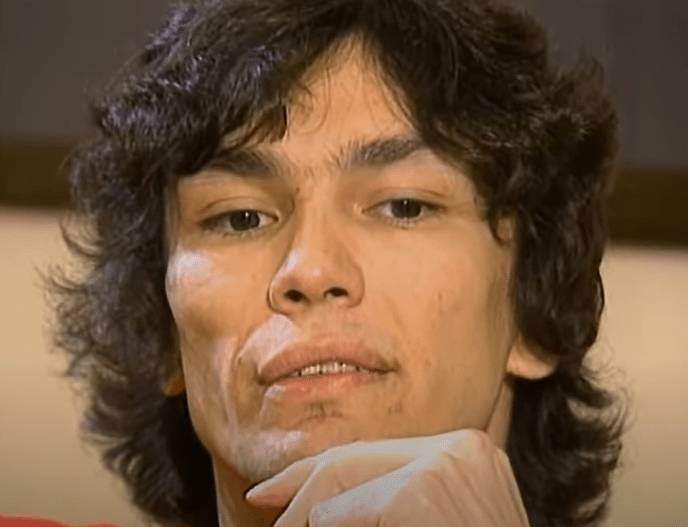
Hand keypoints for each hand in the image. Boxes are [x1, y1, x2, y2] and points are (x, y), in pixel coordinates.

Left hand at [245, 429, 529, 526]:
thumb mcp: (446, 518)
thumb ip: (392, 499)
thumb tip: (323, 501)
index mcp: (468, 453)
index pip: (380, 452)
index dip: (326, 466)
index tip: (281, 485)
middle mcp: (460, 446)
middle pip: (358, 456)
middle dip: (304, 480)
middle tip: (263, 498)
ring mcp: (447, 465)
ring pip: (345, 480)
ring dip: (308, 509)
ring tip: (287, 524)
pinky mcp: (424, 494)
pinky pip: (349, 512)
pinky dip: (330, 523)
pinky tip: (313, 526)